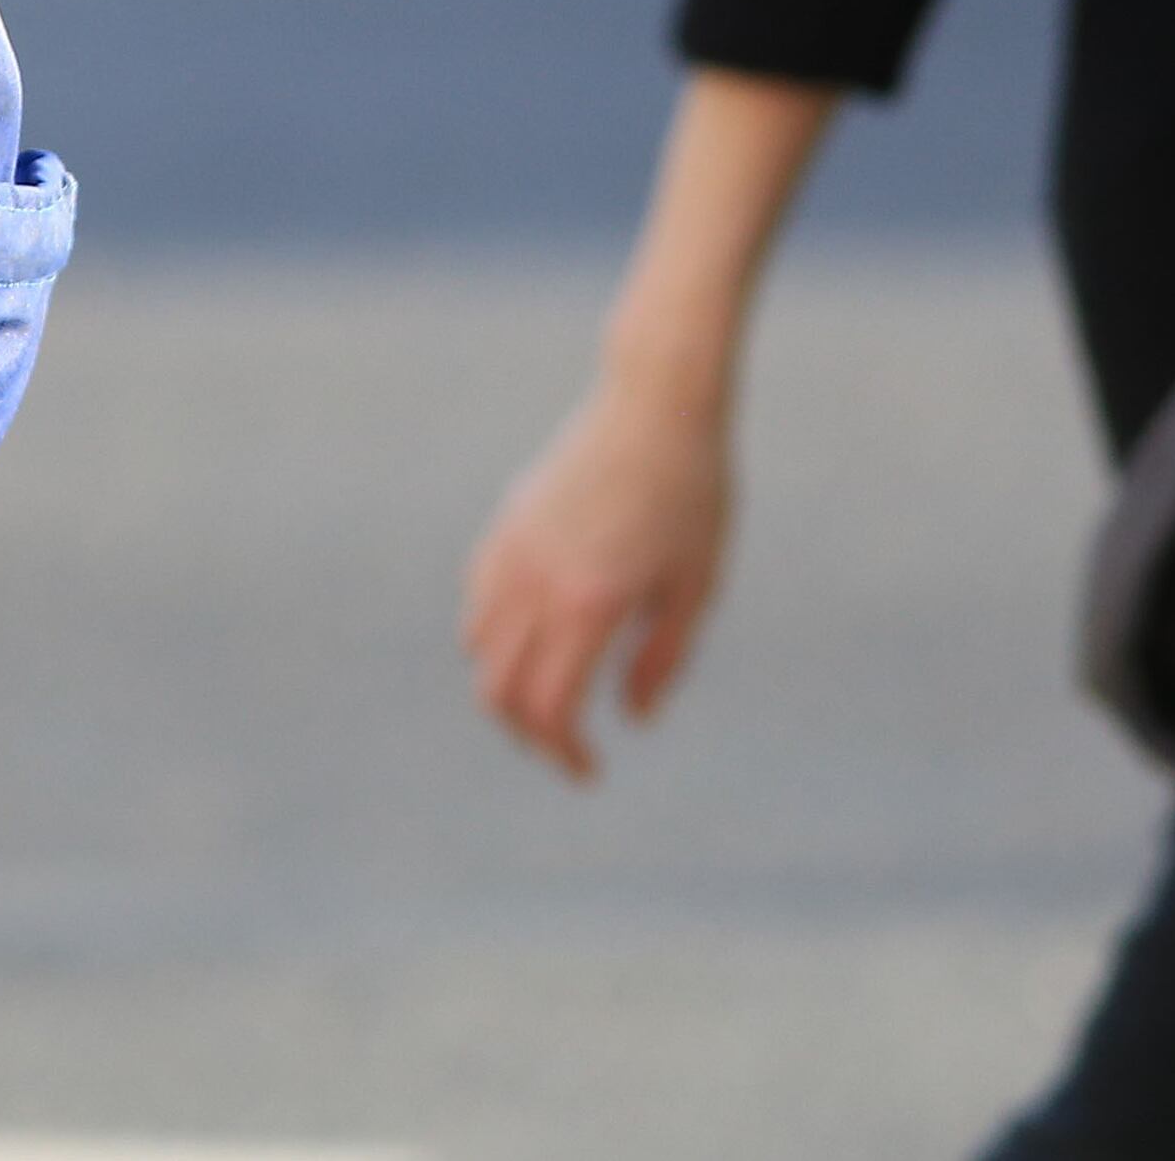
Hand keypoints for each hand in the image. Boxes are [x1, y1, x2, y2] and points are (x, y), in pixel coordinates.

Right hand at [463, 375, 734, 782]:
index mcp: (589, 605)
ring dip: (507, 686)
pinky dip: (492, 636)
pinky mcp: (507, 524)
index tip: (590, 770)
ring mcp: (513, 550)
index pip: (550, 708)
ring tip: (551, 695)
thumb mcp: (696, 586)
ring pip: (478, 648)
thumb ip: (662, 660)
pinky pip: (478, 599)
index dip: (564, 753)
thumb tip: (631, 719)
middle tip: (566, 747)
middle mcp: (537, 583)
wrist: (656, 404)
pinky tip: (534, 637)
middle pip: (499, 691)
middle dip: (529, 734)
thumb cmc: (693, 495)